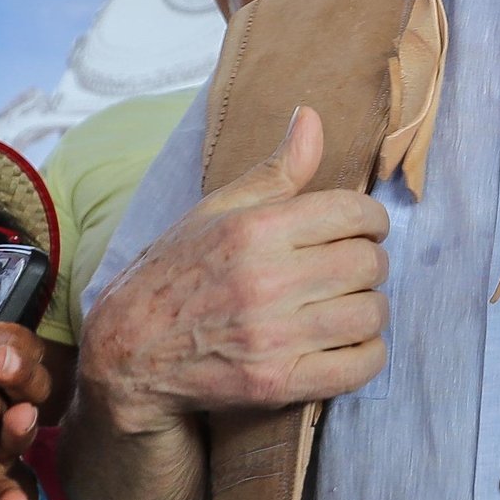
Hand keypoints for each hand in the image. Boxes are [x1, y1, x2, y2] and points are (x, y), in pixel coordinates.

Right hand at [77, 107, 388, 432]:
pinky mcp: (276, 383)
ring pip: (370, 314)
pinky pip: (359, 366)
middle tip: (352, 269)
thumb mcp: (218, 211)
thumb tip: (310, 117)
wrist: (127, 353)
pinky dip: (366, 354)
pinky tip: (347, 344)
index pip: (354, 213)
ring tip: (348, 305)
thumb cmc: (177, 273)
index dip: (371, 220)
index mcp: (253, 230)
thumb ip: (275, 170)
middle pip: (369, 264)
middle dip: (370, 263)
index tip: (365, 229)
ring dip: (369, 309)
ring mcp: (272, 337)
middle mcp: (264, 282)